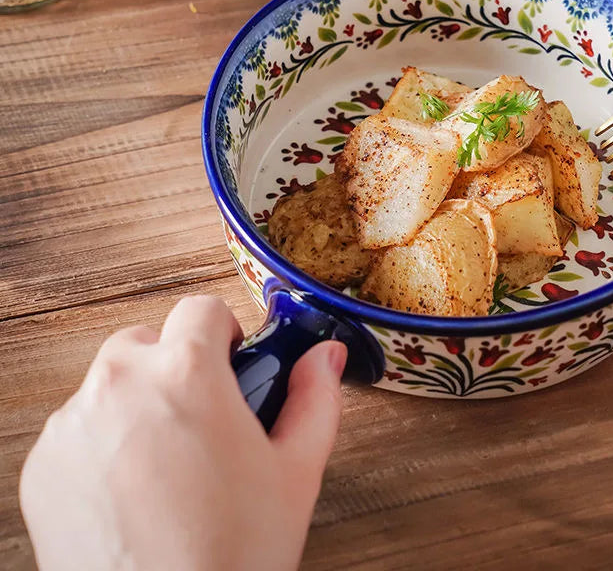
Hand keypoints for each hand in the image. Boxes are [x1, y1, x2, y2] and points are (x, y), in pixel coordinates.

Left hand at [19, 295, 346, 570]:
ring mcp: (73, 423)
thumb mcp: (297, 472)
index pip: (200, 308)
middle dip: (177, 367)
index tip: (231, 364)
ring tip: (169, 464)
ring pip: (111, 382)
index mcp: (187, 374)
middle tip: (203, 420)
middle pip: (149, 340)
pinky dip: (103, 442)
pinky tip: (133, 492)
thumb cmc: (232, 555)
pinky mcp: (42, 463)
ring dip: (139, 402)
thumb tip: (326, 356)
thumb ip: (316, 398)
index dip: (223, 333)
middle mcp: (121, 384)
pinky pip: (78, 426)